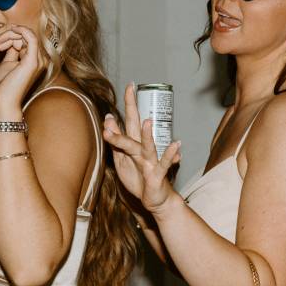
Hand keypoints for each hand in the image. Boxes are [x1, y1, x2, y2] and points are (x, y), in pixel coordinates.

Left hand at [0, 24, 41, 113]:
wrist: (4, 100)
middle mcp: (40, 59)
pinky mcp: (32, 62)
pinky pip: (31, 38)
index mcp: (34, 60)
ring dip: (7, 36)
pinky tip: (12, 29)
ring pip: (25, 35)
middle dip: (5, 36)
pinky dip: (21, 30)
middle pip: (24, 36)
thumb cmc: (4, 85)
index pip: (24, 40)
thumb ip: (12, 51)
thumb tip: (12, 40)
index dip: (8, 38)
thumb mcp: (7, 63)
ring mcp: (38, 60)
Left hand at [102, 83, 183, 212]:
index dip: (128, 104)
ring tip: (147, 121)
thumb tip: (108, 119)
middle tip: (130, 90)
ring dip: (146, 134)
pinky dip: (170, 155)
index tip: (129, 86)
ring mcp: (151, 160)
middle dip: (132, 108)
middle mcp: (143, 148)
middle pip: (135, 126)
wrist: (156, 199)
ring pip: (146, 145)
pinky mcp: (157, 173)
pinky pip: (164, 163)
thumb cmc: (140, 178)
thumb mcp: (122, 160)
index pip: (129, 121)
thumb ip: (116, 141)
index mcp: (134, 144)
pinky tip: (176, 145)